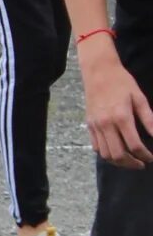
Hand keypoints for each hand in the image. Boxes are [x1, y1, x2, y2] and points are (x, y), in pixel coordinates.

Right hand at [82, 41, 152, 165]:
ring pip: (106, 154)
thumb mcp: (139, 98)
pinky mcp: (89, 125)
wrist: (98, 71)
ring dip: (118, 162)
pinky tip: (116, 151)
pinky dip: (106, 154)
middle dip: (131, 164)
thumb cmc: (122, 82)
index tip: (151, 158)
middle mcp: (106, 124)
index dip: (145, 156)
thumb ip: (149, 119)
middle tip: (141, 164)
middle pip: (118, 155)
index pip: (135, 145)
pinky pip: (96, 146)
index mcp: (122, 117)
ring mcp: (96, 126)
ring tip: (129, 161)